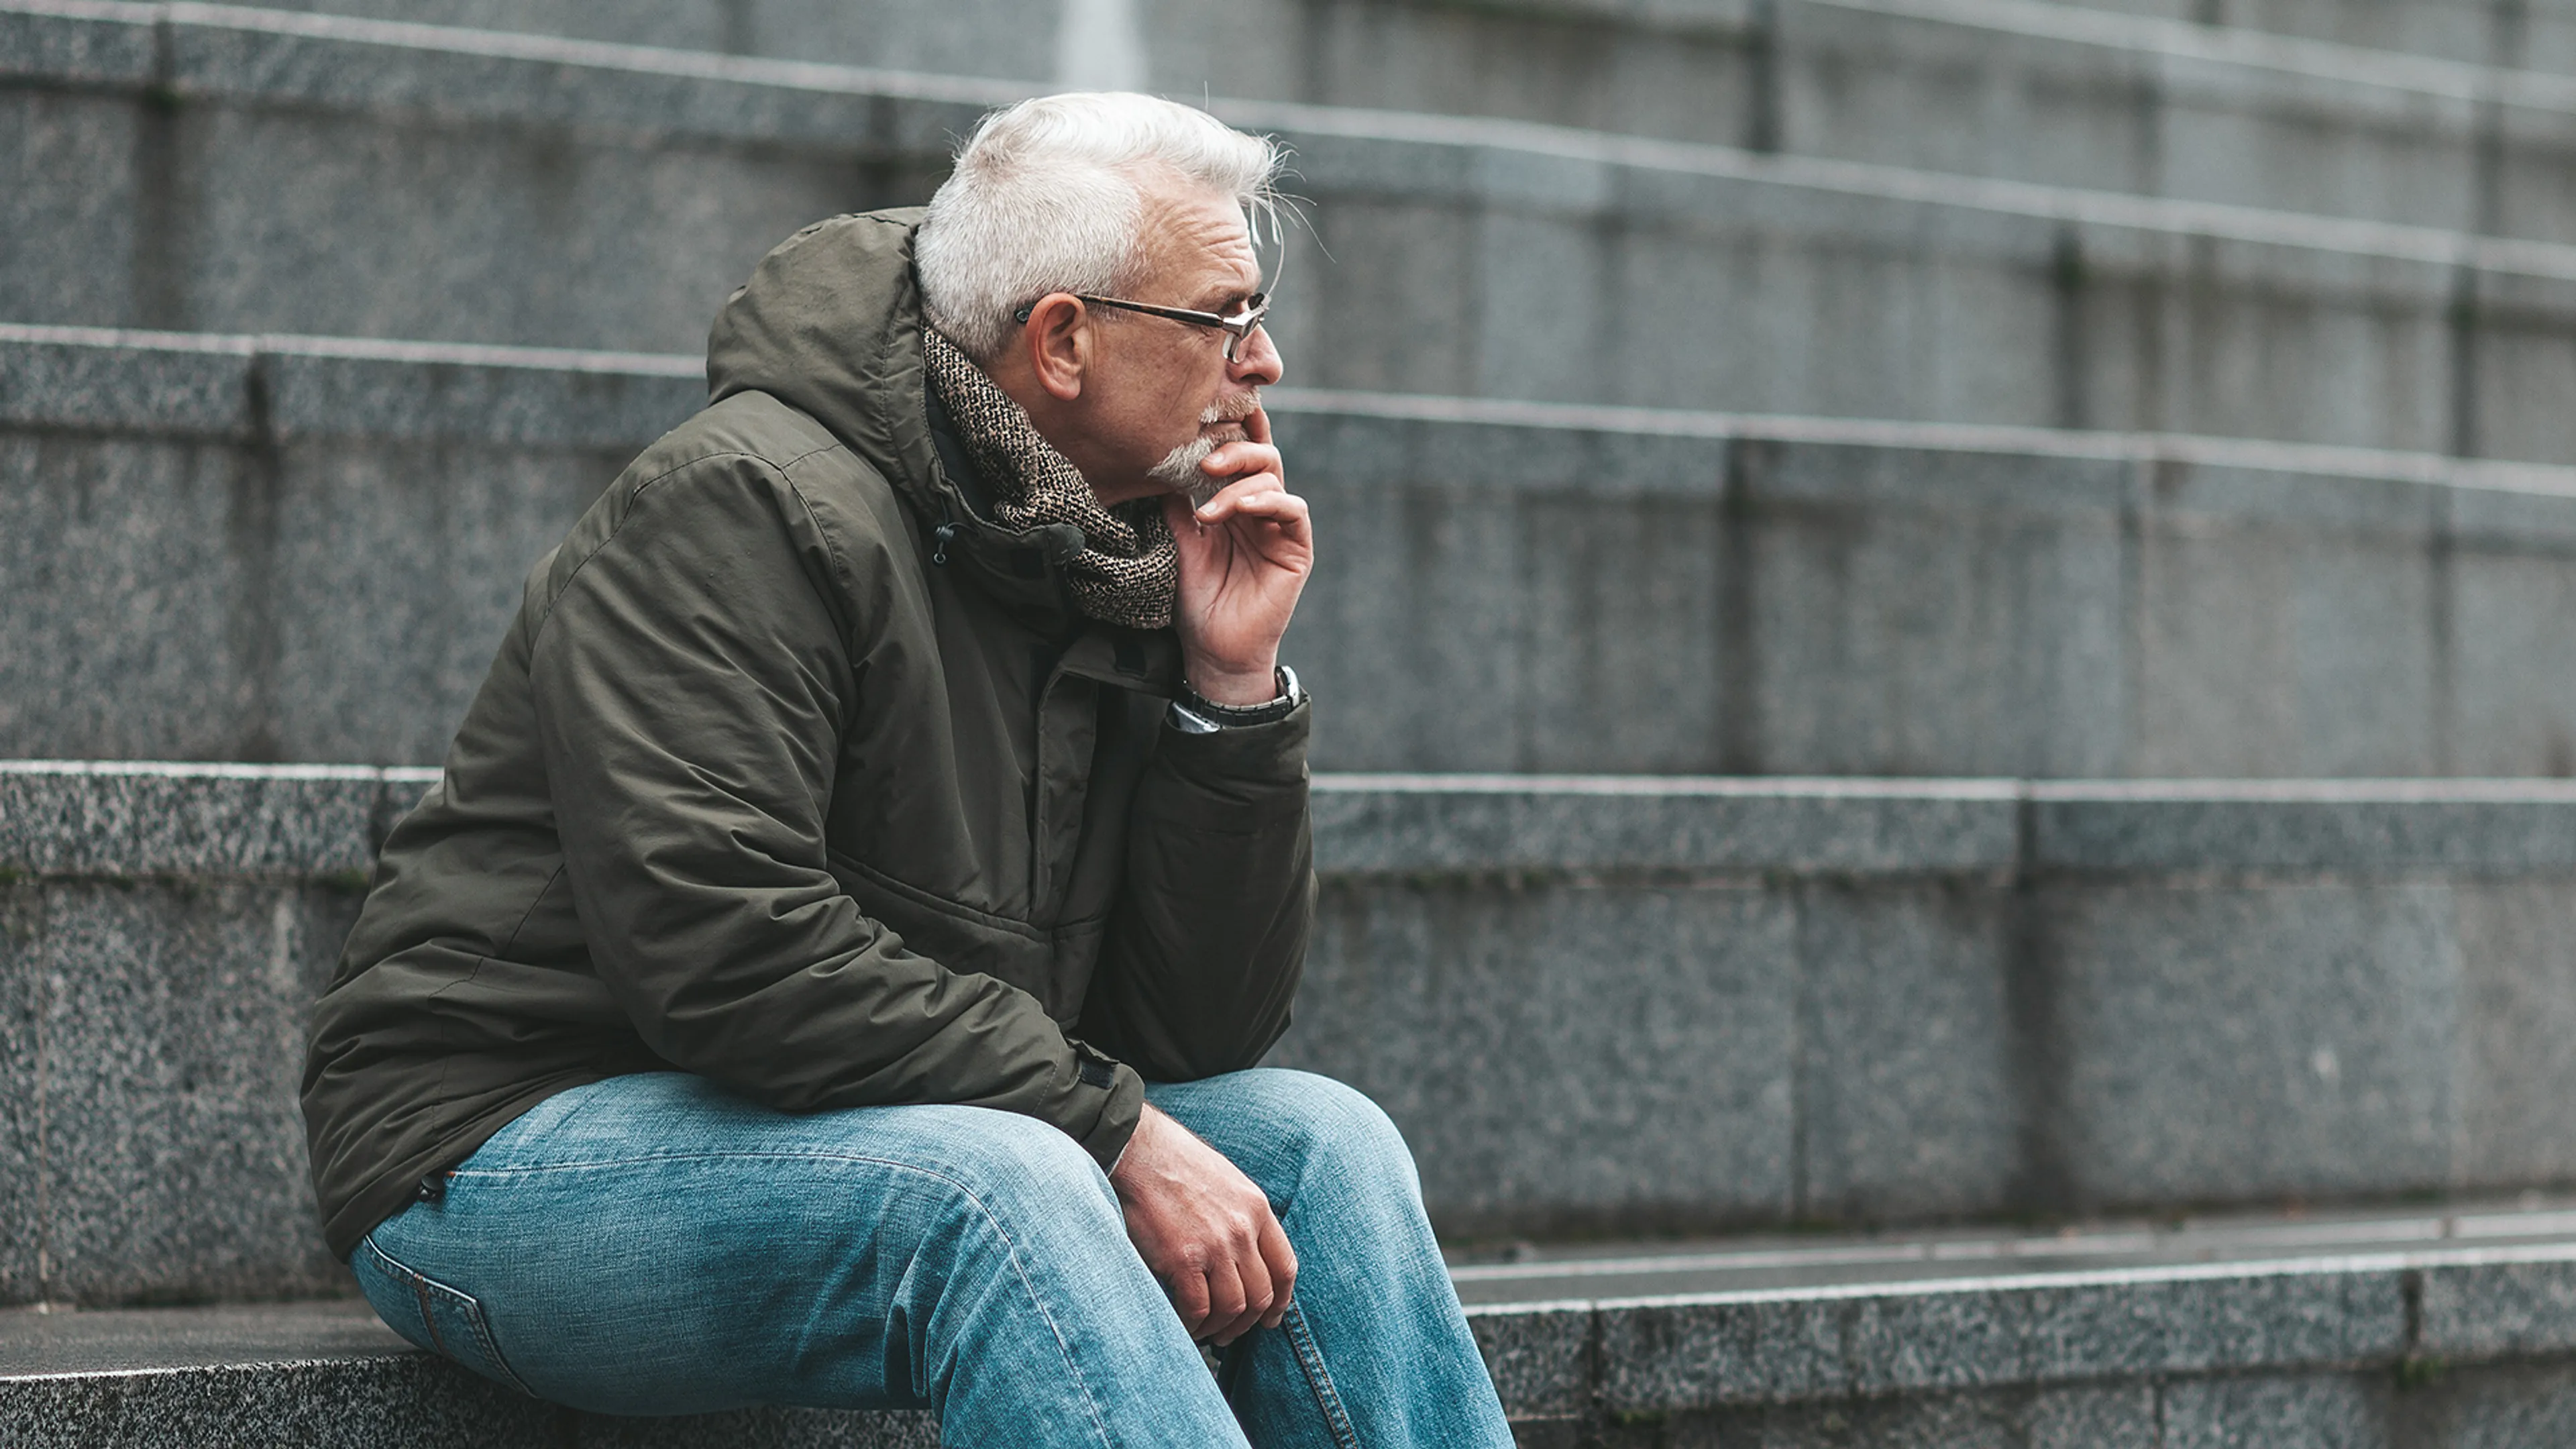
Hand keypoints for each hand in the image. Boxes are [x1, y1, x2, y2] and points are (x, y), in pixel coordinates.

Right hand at [1109, 1103, 1297, 1344]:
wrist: (1138, 1151)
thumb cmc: (1175, 1164)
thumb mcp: (1227, 1182)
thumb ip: (1242, 1218)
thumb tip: (1244, 1260)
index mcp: (1256, 1208)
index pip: (1284, 1267)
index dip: (1280, 1301)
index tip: (1270, 1317)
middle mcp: (1241, 1229)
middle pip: (1261, 1294)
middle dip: (1248, 1322)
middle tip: (1230, 1332)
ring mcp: (1213, 1245)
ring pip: (1233, 1307)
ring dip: (1220, 1327)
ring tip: (1206, 1330)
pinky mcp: (1182, 1259)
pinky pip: (1197, 1309)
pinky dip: (1193, 1324)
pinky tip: (1185, 1323)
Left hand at [1163, 407, 1313, 705]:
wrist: (1214, 650)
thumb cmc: (1197, 600)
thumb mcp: (1179, 542)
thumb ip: (1177, 503)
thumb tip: (1158, 461)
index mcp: (1234, 502)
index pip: (1238, 455)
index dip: (1233, 428)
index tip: (1209, 410)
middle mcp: (1260, 508)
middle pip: (1260, 454)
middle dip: (1234, 450)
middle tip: (1205, 462)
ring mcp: (1280, 527)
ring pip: (1274, 477)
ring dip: (1241, 483)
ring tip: (1210, 509)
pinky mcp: (1297, 548)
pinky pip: (1293, 510)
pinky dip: (1268, 502)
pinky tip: (1241, 510)